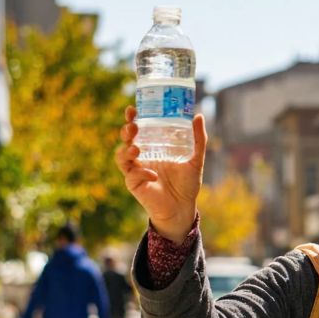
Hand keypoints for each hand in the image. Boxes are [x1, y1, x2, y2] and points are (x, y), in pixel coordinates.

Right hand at [114, 106, 206, 242]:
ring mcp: (135, 170)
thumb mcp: (196, 160)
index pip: (138, 129)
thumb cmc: (187, 184)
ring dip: (126, 150)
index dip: (131, 118)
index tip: (132, 109)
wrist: (183, 208)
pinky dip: (141, 173)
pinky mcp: (134, 184)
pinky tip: (153, 175)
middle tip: (133, 127)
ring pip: (120, 156)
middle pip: (126, 139)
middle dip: (126, 131)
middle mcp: (141, 157)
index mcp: (152, 147)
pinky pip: (132, 175)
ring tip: (136, 149)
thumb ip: (198, 140)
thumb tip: (197, 116)